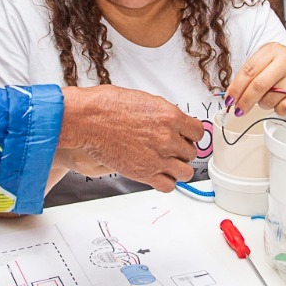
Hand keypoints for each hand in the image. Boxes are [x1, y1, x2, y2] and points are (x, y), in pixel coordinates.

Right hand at [59, 86, 200, 190]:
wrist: (87, 120)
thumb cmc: (108, 106)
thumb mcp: (145, 100)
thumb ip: (164, 114)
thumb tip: (173, 122)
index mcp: (170, 117)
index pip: (198, 132)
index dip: (192, 135)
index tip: (187, 136)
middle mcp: (168, 138)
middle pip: (192, 152)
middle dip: (182, 150)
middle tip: (171, 148)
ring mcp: (158, 158)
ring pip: (185, 172)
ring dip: (178, 168)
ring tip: (168, 163)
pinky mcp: (144, 173)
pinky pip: (168, 185)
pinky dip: (166, 182)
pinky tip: (159, 174)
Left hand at [224, 42, 285, 117]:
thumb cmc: (282, 68)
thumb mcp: (266, 61)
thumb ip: (249, 74)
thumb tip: (231, 95)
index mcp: (272, 50)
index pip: (248, 71)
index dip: (236, 87)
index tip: (229, 99)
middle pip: (258, 85)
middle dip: (245, 101)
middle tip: (238, 109)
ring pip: (269, 99)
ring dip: (262, 104)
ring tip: (267, 98)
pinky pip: (283, 108)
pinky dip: (277, 109)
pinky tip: (279, 102)